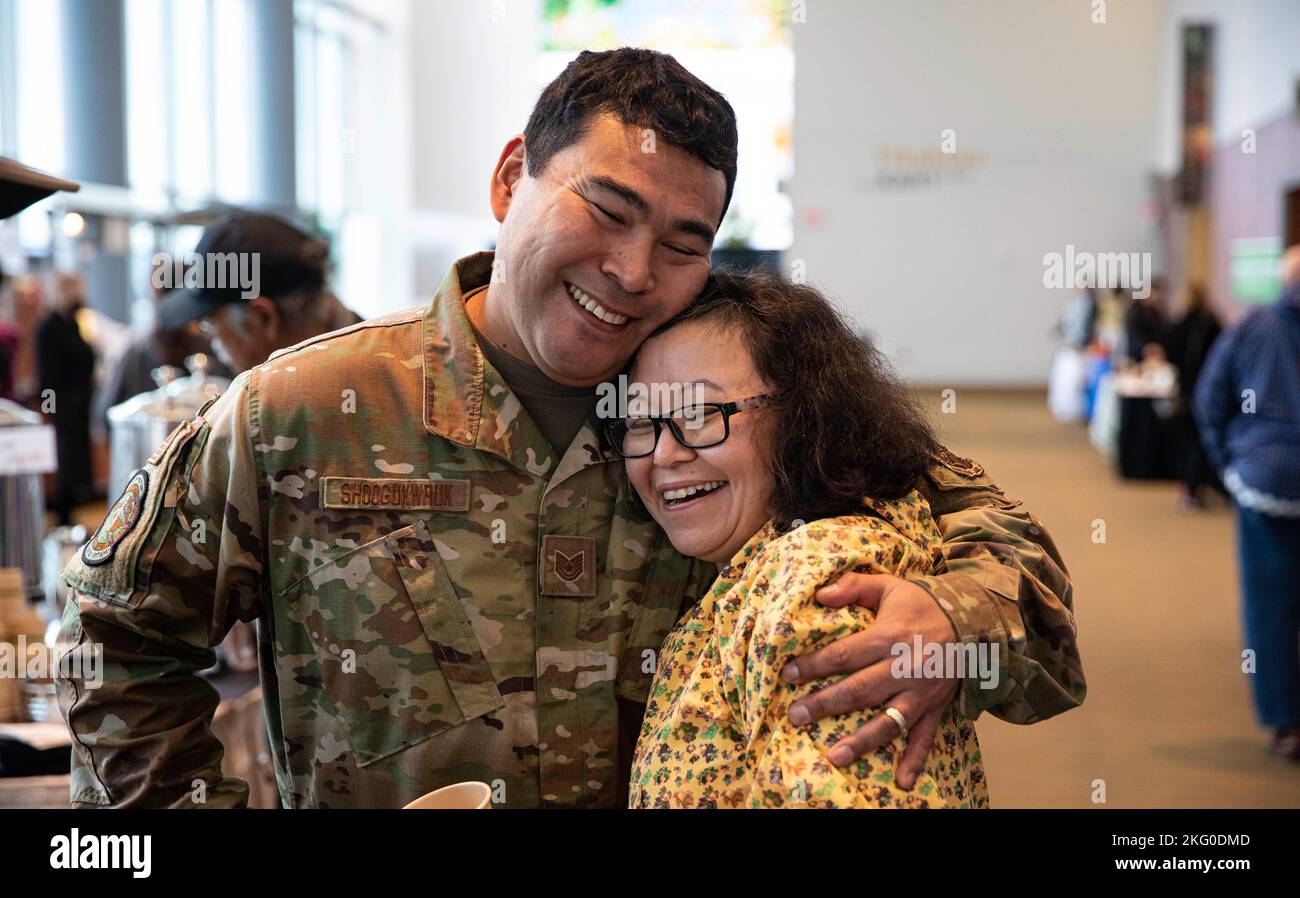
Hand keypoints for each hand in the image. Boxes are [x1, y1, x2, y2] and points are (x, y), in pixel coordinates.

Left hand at [780, 573, 958, 789]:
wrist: (973, 621)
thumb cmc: (921, 604)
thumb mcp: (889, 586)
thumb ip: (853, 586)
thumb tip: (820, 594)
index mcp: (890, 637)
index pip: (845, 654)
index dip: (815, 665)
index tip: (789, 675)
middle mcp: (905, 668)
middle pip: (860, 690)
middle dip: (826, 704)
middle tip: (796, 716)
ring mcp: (922, 692)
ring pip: (889, 720)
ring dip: (863, 741)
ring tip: (835, 757)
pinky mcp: (936, 707)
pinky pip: (925, 737)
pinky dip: (915, 760)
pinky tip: (901, 782)